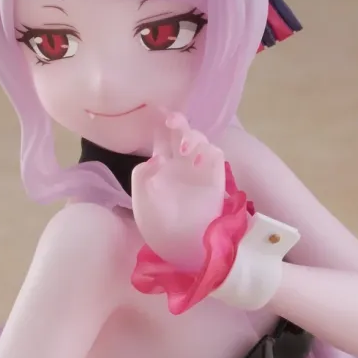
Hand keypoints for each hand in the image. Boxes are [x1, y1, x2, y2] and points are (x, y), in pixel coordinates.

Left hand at [130, 113, 225, 268]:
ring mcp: (198, 171)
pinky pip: (215, 156)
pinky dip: (208, 150)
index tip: (155, 110)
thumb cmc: (160, 227)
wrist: (182, 247)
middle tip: (170, 120)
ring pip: (199, 140)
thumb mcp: (141, 202)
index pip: (161, 139)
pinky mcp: (215, 179)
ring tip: (183, 149)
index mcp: (161, 168)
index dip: (159, 124)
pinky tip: (197, 157)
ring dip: (192, 137)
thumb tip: (156, 158)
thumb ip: (142, 178)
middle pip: (181, 134)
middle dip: (177, 122)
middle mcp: (181, 165)